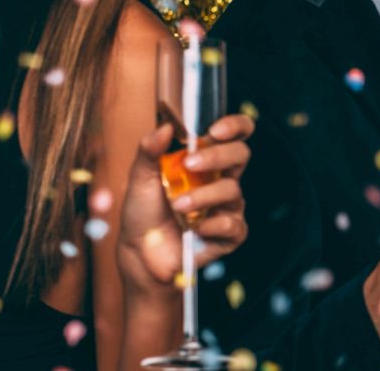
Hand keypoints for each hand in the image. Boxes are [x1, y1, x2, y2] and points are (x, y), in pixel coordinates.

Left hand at [119, 114, 256, 290]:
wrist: (139, 252)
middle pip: (240, 154)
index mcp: (206, 161)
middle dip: (217, 156)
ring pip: (232, 190)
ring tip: (177, 206)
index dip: (234, 126)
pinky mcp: (229, 234)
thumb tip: (164, 127)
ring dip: (203, 196)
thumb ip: (150, 150)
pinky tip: (194, 230)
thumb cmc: (143, 212)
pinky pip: (232, 224)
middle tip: (190, 163)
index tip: (215, 130)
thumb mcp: (140, 177)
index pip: (234, 135)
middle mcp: (221, 180)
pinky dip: (212, 225)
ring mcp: (228, 207)